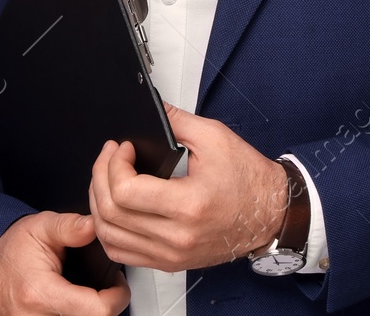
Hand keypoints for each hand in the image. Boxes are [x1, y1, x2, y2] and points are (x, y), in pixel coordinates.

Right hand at [0, 211, 129, 315]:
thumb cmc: (8, 251)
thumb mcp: (39, 228)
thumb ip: (69, 226)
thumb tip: (93, 225)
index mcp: (42, 294)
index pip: (99, 311)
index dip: (117, 297)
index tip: (118, 285)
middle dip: (105, 307)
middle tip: (107, 289)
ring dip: (91, 312)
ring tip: (91, 297)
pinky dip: (77, 315)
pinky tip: (77, 305)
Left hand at [88, 103, 288, 272]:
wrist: (271, 213)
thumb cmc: (249, 179)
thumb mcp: (214, 137)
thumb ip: (175, 120)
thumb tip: (149, 108)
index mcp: (189, 205)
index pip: (125, 191)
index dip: (113, 164)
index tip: (123, 148)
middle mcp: (177, 237)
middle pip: (111, 213)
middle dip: (99, 176)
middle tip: (110, 157)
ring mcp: (172, 254)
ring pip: (110, 237)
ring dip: (98, 204)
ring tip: (107, 180)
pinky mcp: (170, 261)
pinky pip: (122, 253)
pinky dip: (108, 230)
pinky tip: (112, 208)